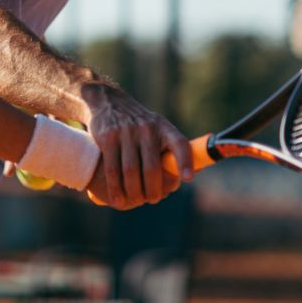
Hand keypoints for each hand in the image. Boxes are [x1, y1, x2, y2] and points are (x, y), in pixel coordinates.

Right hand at [81, 83, 191, 208]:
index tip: (188, 178)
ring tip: (136, 201)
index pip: (179, 144)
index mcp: (164, 128)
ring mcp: (125, 132)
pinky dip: (116, 188)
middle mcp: (146, 128)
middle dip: (153, 190)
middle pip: (152, 167)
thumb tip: (194, 173)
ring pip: (131, 171)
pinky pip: (112, 168)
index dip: (185, 162)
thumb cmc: (140, 124)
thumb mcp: (158, 127)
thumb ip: (172, 149)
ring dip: (134, 192)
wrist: (108, 102)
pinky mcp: (107, 137)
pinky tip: (118, 199)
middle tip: (153, 199)